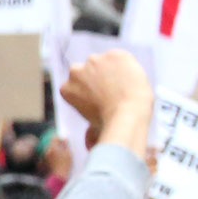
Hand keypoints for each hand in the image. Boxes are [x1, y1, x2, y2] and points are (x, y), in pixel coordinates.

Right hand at [56, 49, 153, 163]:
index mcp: (66, 88)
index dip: (90, 92)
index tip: (100, 98)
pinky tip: (131, 79)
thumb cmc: (111, 124)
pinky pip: (120, 58)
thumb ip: (88, 126)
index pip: (76, 84)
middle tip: (113, 92)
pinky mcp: (114, 54)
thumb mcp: (91, 126)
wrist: (129, 113)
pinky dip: (127, 66)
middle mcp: (76, 71)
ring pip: (104, 63)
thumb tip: (89, 144)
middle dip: (98, 78)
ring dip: (112, 71)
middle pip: (87, 71)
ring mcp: (95, 60)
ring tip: (124, 86)